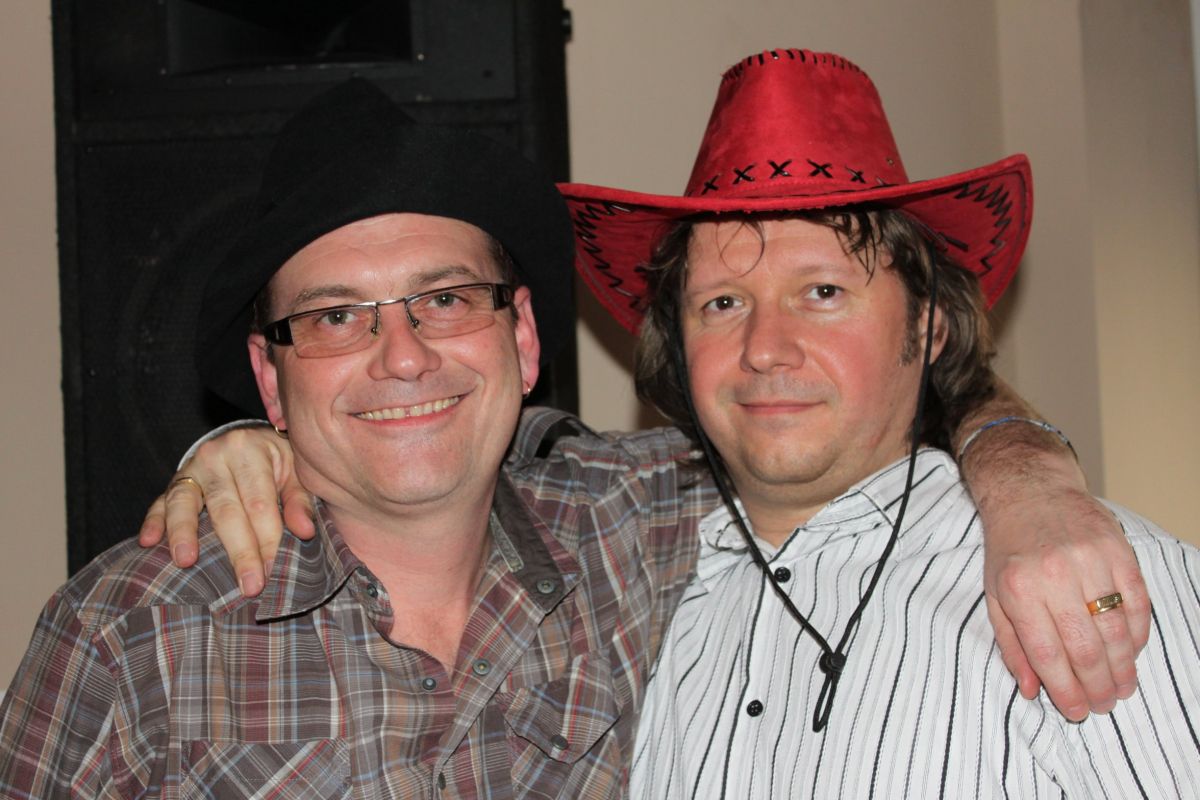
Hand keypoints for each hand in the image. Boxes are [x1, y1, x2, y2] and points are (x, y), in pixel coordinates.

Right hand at [138, 425, 313, 595]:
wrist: (249, 440)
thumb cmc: (278, 461)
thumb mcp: (296, 471)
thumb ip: (300, 500)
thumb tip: (305, 531)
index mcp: (251, 449)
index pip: (259, 503)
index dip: (267, 539)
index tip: (272, 572)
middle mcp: (217, 455)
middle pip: (226, 509)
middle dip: (239, 550)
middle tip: (249, 586)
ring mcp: (191, 468)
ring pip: (185, 502)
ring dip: (184, 533)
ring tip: (186, 561)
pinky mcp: (175, 481)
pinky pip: (160, 502)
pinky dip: (153, 521)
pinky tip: (147, 542)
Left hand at [979, 469, 1149, 720]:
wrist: (1030, 491)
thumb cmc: (1009, 548)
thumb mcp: (995, 594)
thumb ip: (1011, 644)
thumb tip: (1031, 690)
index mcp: (1018, 589)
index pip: (1047, 653)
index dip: (1066, 689)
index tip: (1077, 711)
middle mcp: (1054, 575)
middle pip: (1086, 648)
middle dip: (1098, 686)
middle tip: (1103, 704)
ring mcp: (1090, 560)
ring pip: (1116, 630)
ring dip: (1123, 667)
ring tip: (1122, 687)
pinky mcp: (1118, 549)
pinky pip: (1137, 603)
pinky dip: (1138, 634)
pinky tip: (1132, 652)